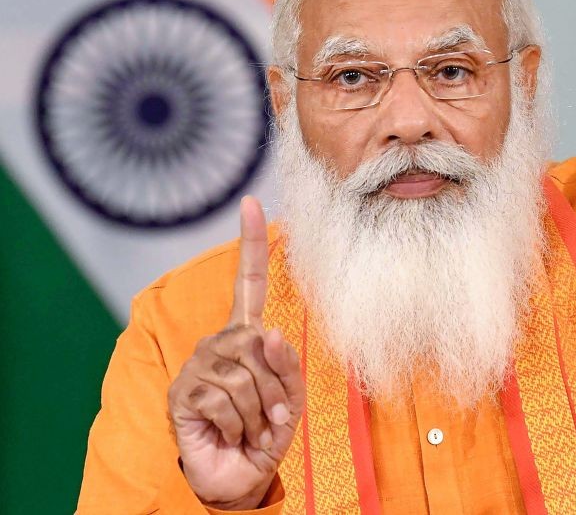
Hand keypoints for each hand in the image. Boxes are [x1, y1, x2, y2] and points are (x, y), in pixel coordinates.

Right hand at [167, 196, 305, 509]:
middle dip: (278, 390)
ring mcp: (199, 364)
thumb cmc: (267, 429)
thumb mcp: (291, 395)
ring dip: (261, 413)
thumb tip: (267, 331)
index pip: (247, 282)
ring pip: (247, 377)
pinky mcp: (184, 391)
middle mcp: (219, 342)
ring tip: (251, 427)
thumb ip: (286, 362)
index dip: (251, 243)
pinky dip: (240, 426)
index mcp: (246, 335)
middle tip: (271, 416)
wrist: (239, 474)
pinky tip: (230, 433)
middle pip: (261, 345)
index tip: (251, 201)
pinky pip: (226, 400)